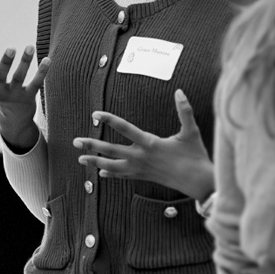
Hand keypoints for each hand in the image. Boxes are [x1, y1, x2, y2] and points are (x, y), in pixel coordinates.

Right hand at [0, 39, 49, 150]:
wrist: (13, 120)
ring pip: (19, 78)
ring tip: (30, 47)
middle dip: (5, 62)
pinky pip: (36, 83)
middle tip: (11, 48)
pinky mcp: (29, 96)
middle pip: (1, 76)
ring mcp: (15, 94)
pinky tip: (48, 59)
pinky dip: (42, 72)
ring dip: (25, 62)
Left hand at [72, 89, 213, 199]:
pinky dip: (111, 174)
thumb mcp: (191, 131)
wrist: (198, 182)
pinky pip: (123, 176)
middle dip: (92, 145)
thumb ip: (184, 110)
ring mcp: (141, 169)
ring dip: (95, 162)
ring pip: (113, 166)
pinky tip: (101, 174)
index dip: (109, 120)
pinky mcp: (143, 177)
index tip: (95, 114)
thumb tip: (179, 91)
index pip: (125, 128)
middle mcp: (141, 157)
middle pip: (111, 150)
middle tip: (75, 141)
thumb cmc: (195, 156)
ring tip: (80, 159)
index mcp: (150, 143)